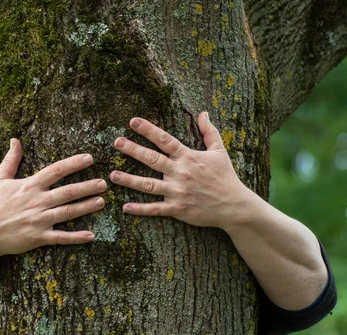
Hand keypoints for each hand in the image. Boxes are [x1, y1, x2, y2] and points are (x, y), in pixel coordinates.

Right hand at [0, 138, 106, 258]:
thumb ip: (10, 160)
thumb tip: (15, 140)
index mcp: (29, 185)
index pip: (56, 171)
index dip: (73, 164)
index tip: (89, 158)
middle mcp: (36, 202)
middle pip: (67, 192)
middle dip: (87, 186)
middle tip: (104, 183)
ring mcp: (38, 220)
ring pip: (67, 212)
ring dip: (86, 207)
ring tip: (101, 202)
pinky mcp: (38, 237)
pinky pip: (60, 237)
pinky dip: (76, 237)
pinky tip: (91, 235)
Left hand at [109, 112, 252, 229]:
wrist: (235, 206)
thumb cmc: (226, 177)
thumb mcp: (220, 151)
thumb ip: (209, 132)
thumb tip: (203, 113)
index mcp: (188, 157)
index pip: (165, 140)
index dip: (148, 130)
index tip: (133, 121)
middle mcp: (180, 173)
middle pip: (152, 159)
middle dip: (132, 150)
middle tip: (116, 142)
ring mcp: (177, 192)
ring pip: (148, 185)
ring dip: (129, 180)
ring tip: (112, 175)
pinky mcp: (177, 208)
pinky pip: (155, 209)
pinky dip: (140, 209)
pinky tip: (125, 207)